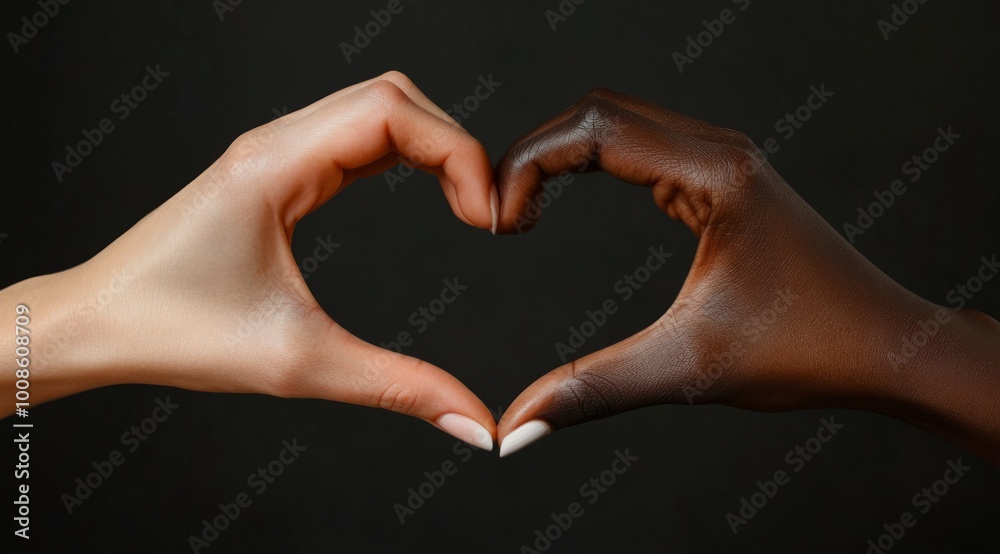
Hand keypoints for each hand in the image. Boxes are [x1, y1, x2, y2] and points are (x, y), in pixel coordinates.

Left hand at [1, 72, 497, 450]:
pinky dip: (403, 155)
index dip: (457, 151)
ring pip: (377, 110)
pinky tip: (424, 192)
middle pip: (394, 97)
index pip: (391, 111)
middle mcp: (275, 143)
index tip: (485, 217)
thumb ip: (398, 387)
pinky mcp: (276, 171)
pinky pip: (355, 137)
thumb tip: (473, 420)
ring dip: (432, 146)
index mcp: (274, 165)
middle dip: (455, 145)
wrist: (94, 324)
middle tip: (486, 214)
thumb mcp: (298, 362)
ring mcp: (274, 152)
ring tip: (466, 206)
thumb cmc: (170, 331)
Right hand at [493, 88, 999, 461]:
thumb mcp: (687, 370)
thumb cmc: (810, 349)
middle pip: (597, 111)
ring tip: (522, 212)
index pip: (592, 129)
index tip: (499, 223)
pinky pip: (640, 146)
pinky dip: (591, 164)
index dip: (527, 164)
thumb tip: (515, 426)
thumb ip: (590, 391)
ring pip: (617, 122)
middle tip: (500, 216)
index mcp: (715, 174)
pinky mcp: (721, 179)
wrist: (885, 347)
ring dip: (561, 156)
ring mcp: (722, 159)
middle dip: (535, 154)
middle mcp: (720, 150)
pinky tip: (566, 201)